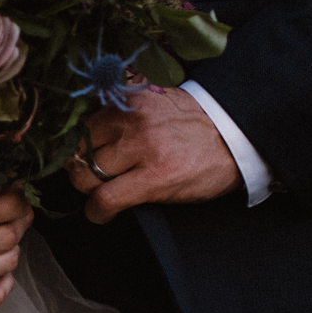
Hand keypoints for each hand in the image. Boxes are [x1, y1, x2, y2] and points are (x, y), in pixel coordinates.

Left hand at [68, 86, 240, 222]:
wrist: (236, 137)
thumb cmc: (194, 124)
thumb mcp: (156, 102)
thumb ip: (122, 110)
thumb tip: (85, 128)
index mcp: (129, 100)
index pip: (79, 124)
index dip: (75, 146)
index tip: (80, 157)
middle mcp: (132, 120)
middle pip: (78, 151)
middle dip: (79, 169)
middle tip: (92, 178)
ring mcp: (143, 149)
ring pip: (86, 176)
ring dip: (88, 192)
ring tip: (101, 195)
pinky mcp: (154, 178)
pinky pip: (105, 199)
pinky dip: (97, 212)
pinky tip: (103, 213)